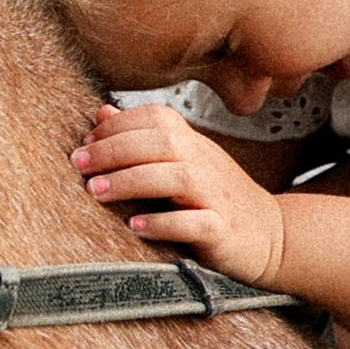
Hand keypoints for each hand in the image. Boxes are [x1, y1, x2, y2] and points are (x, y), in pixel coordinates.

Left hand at [71, 103, 285, 286]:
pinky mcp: (223, 230)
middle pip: (162, 142)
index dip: (118, 125)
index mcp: (193, 143)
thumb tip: (102, 113)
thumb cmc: (215, 199)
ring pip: (177, 177)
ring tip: (96, 192)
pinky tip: (135, 226)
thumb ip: (143, 139)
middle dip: (114, 150)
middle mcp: (205, 162)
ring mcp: (217, 196)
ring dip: (132, 181)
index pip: (156, 118)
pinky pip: (196, 223)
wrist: (271, 235)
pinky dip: (165, 223)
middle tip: (78, 164)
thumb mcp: (181, 163)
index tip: (84, 142)